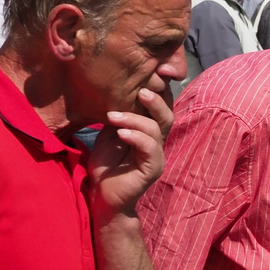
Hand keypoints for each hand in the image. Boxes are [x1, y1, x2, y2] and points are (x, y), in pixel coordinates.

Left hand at [87, 85, 171, 214]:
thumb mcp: (109, 134)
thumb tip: (115, 91)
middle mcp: (157, 141)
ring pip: (158, 129)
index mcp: (149, 131)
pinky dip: (136, 137)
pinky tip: (120, 133)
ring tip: (113, 116)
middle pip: (167, 114)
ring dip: (135, 119)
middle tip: (141, 89)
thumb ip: (118, 116)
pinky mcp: (153, 168)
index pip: (161, 107)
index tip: (151, 74)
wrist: (102, 195)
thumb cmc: (106, 165)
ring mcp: (157, 155)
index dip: (160, 91)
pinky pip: (150, 148)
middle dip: (156, 100)